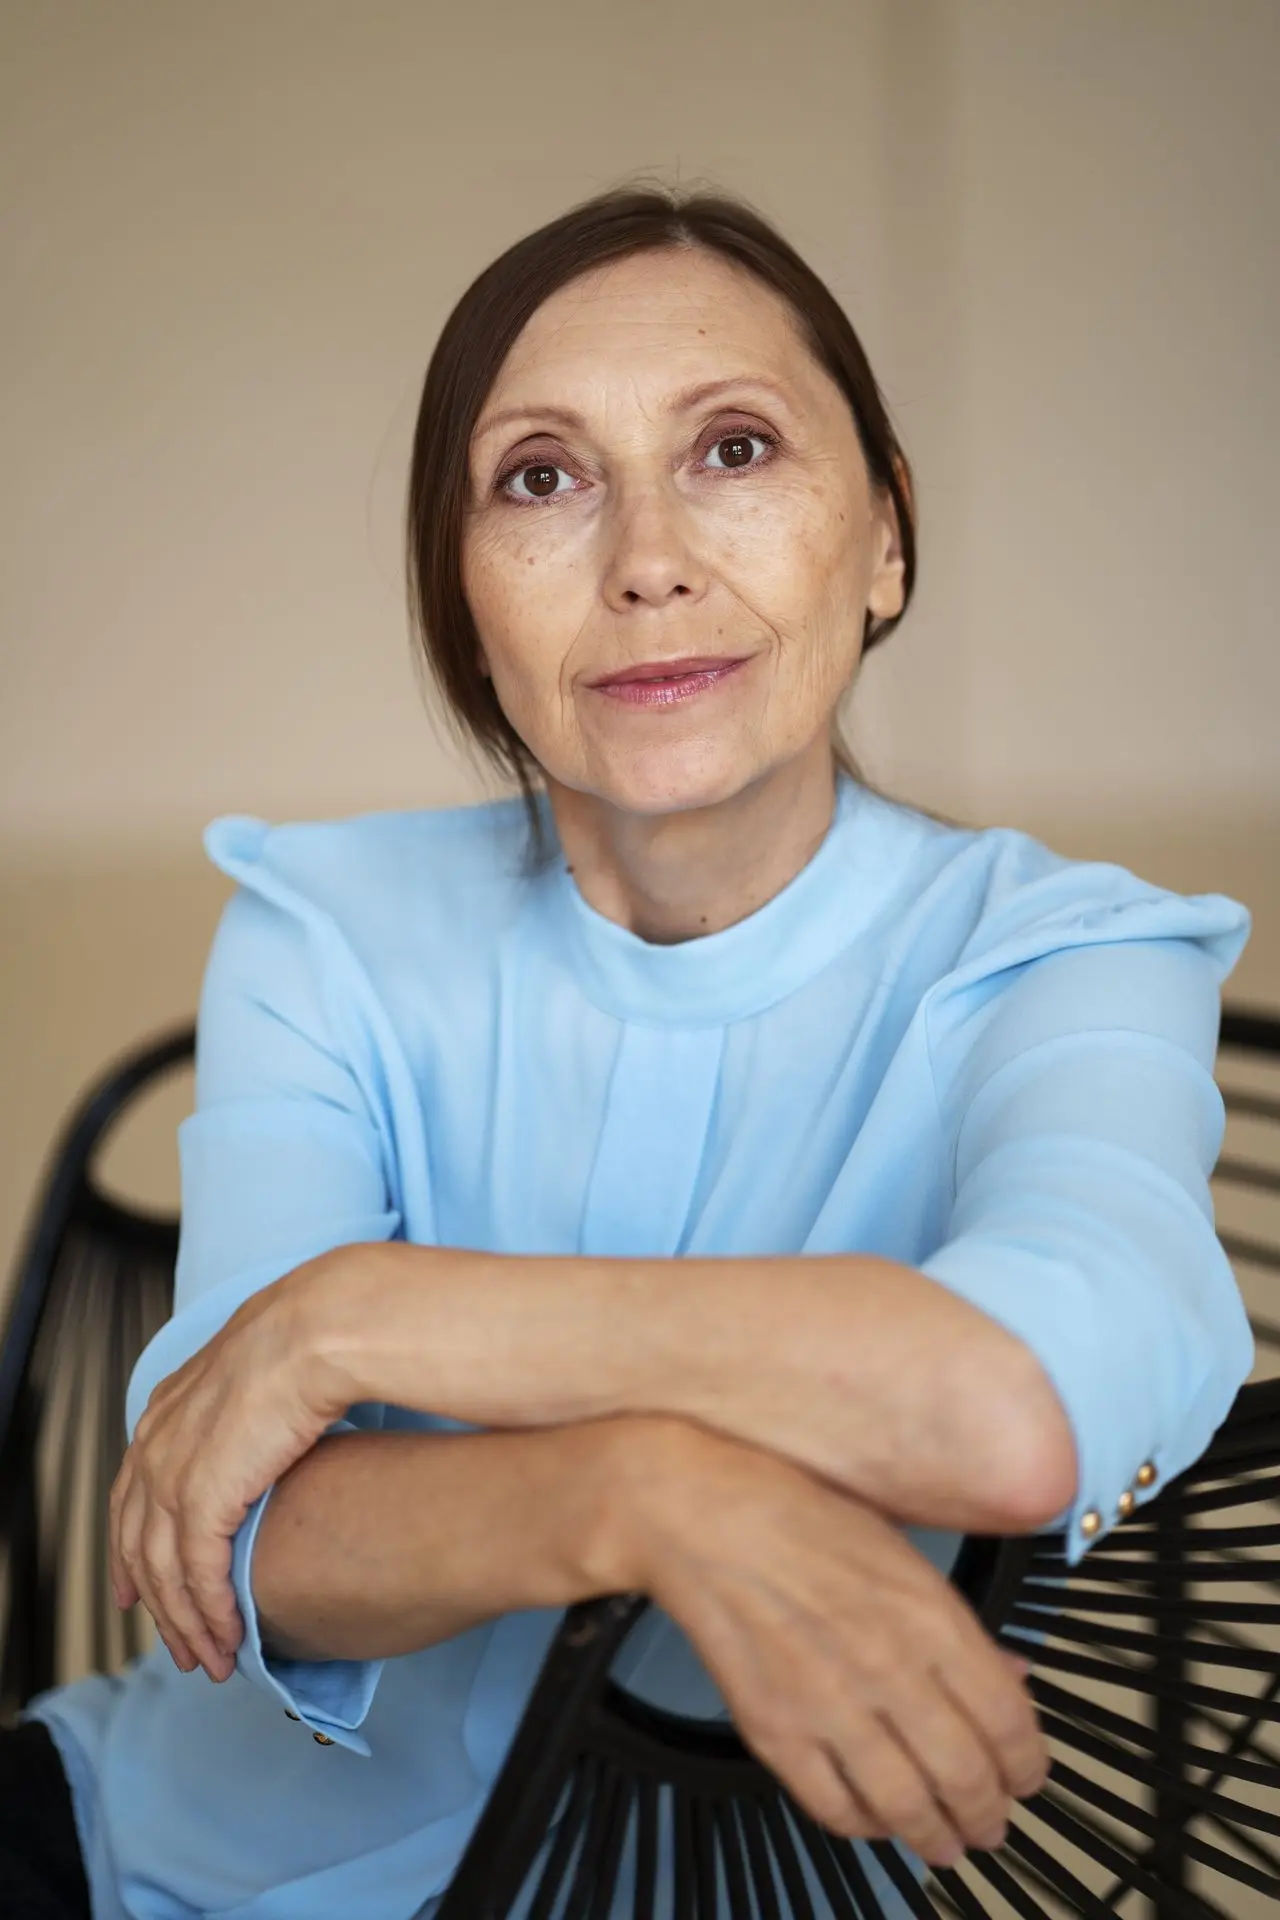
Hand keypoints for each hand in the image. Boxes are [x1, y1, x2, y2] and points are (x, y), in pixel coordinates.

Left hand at [108, 1259, 353, 1682]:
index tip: (136, 1590)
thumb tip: (273, 1424)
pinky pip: (197, 1576)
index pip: (130, 1496)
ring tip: (213, 1659)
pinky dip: (212, 1613)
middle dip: (155, 1602)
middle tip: (179, 1643)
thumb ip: (245, 1408)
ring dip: (187, 1623)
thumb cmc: (310, 1336)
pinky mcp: (201, 1500)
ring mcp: (170, 1473)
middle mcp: (154, 1444)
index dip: (131, 1550)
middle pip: (136, 1544)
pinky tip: (231, 1636)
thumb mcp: (257, 1373)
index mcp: (164, 1410)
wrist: (320, 1329)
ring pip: (162, 1572)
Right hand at [613, 1418, 1049, 1869]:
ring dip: (938, 1836)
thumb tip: (1010, 1676)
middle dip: (989, 1814)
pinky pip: (835, 1807)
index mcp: (929, 1614)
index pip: (1008, 1721)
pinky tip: (877, 1820)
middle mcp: (888, 1666)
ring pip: (907, 1806)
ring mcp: (829, 1704)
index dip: (1028, 1765)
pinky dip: (866, 1827)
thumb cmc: (801, 1514)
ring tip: (946, 1842)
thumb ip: (958, 1622)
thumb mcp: (900, 1548)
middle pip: (967, 1776)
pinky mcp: (775, 1730)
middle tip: (991, 1823)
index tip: (1027, 1776)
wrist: (702, 1515)